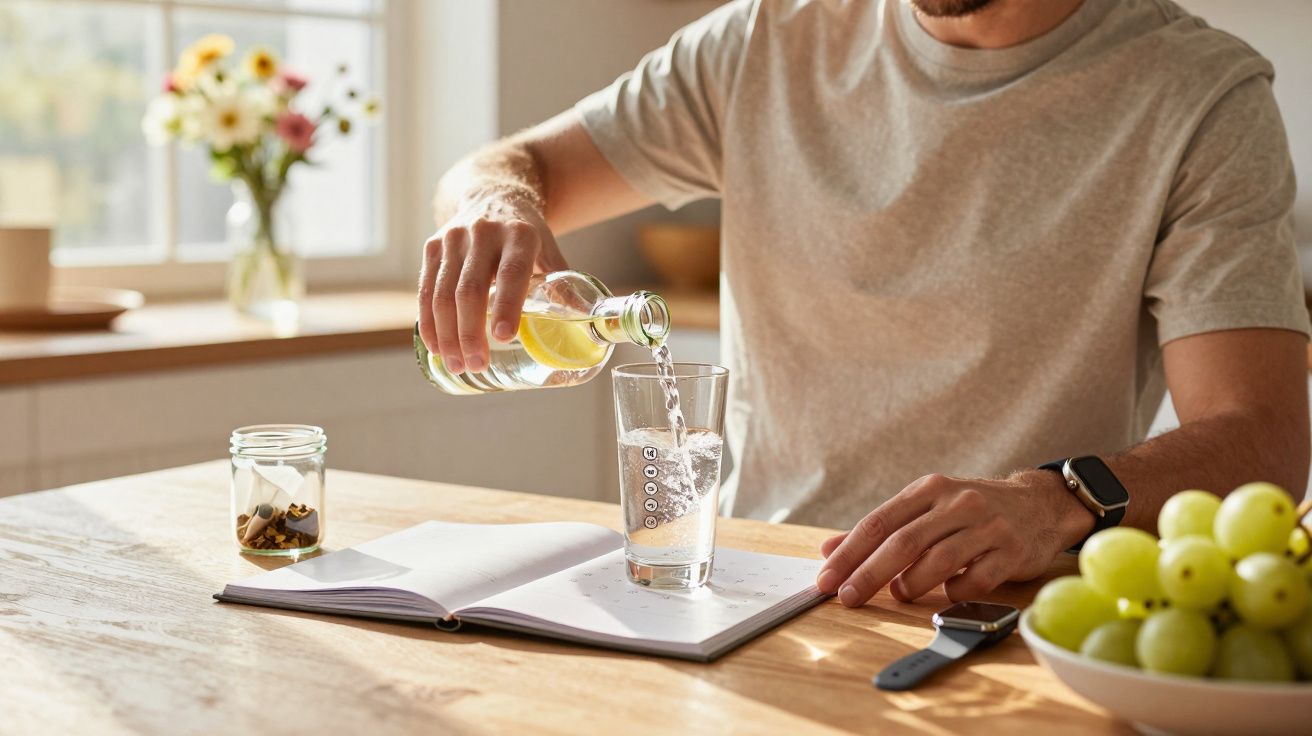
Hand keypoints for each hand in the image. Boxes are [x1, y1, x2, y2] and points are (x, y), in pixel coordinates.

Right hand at [417, 194, 567, 374]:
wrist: (491, 196)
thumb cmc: (525, 235)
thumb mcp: (549, 251)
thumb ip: (564, 286)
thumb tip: (588, 322)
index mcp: (519, 234)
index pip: (511, 273)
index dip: (506, 305)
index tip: (503, 337)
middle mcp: (483, 233)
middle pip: (470, 289)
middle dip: (471, 332)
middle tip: (477, 365)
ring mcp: (453, 239)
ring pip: (443, 293)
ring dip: (448, 335)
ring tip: (458, 365)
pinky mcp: (432, 246)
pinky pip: (426, 290)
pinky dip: (429, 322)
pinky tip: (436, 346)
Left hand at [815, 471, 1093, 605]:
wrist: (1039, 504)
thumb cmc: (971, 511)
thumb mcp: (926, 507)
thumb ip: (880, 529)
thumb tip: (829, 550)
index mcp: (929, 489)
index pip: (879, 522)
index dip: (849, 553)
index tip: (827, 578)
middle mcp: (957, 502)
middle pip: (904, 542)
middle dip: (869, 573)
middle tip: (847, 598)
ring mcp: (987, 525)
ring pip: (939, 559)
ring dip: (912, 583)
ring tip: (899, 593)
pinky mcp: (1013, 550)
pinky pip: (977, 578)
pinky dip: (956, 592)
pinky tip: (948, 594)